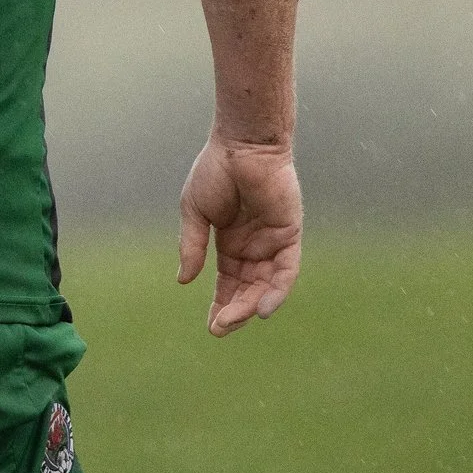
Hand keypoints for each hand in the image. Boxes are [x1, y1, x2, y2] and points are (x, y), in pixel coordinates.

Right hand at [177, 136, 302, 335]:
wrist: (242, 144)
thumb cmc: (216, 170)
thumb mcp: (195, 211)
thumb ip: (191, 245)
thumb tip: (183, 280)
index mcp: (230, 242)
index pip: (228, 283)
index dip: (220, 304)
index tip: (211, 326)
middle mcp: (254, 247)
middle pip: (247, 289)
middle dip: (234, 311)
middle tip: (219, 328)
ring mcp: (273, 242)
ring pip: (266, 285)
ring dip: (251, 305)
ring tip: (234, 320)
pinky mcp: (289, 234)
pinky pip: (286, 271)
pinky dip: (277, 291)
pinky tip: (262, 308)